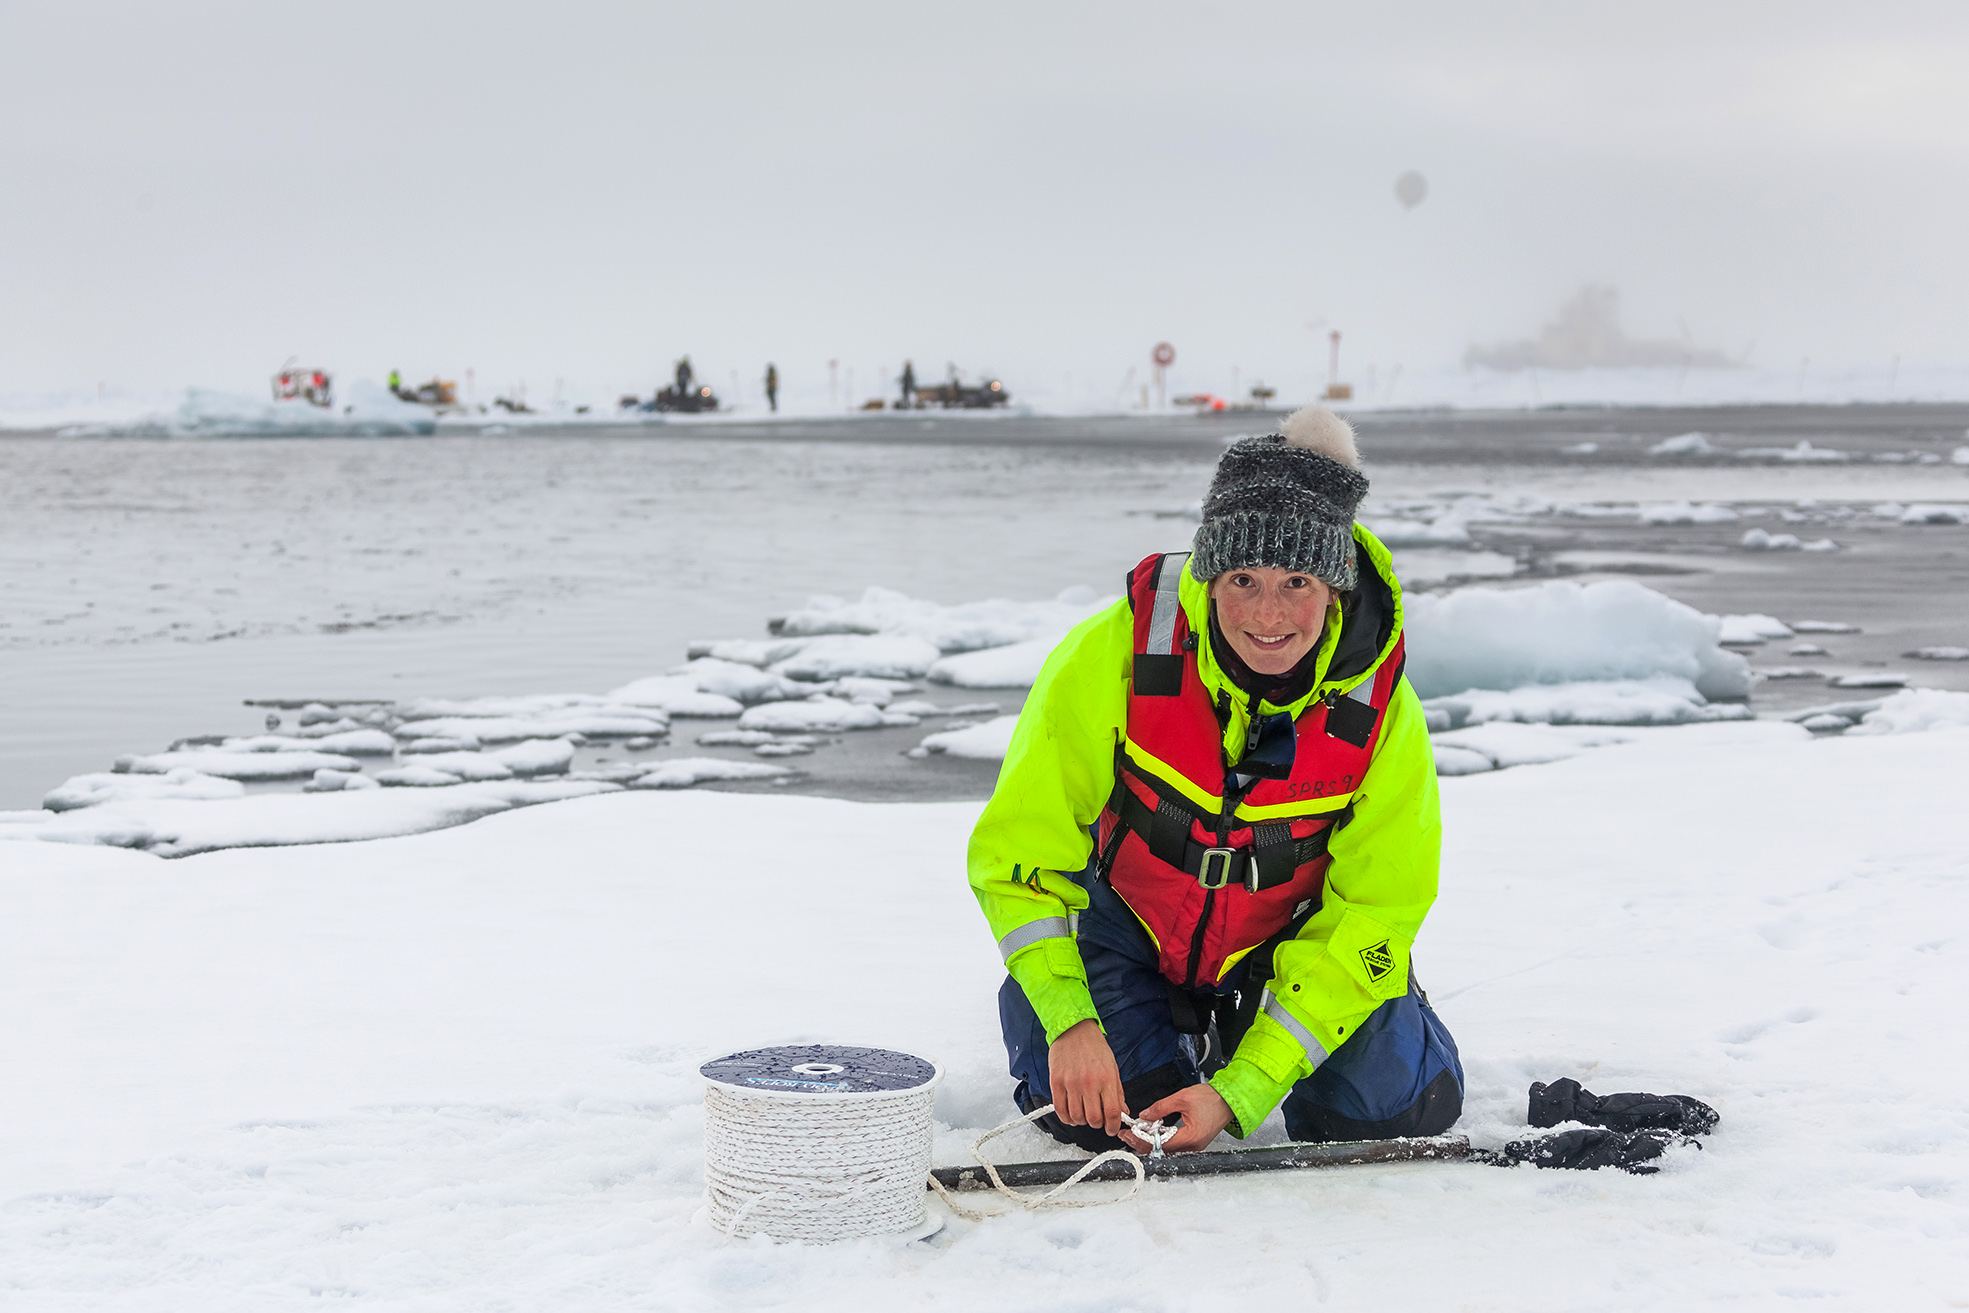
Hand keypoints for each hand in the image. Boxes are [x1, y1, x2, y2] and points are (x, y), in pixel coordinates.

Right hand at [1047, 1019, 1126, 1137]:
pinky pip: (1060, 1109)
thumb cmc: (1094, 1046)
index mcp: (1106, 1078)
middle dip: (1098, 1124)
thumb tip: (1123, 1112)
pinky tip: (1071, 1115)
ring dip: (1082, 1121)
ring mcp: (1071, 1083)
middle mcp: (1089, 1082)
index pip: (1112, 1112)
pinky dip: (1067, 1118)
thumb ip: (1118, 1092)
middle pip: (1094, 1118)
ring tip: (1084, 1115)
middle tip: (1098, 1120)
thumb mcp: (1112, 1067)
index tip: (1112, 1129)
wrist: (1073, 1029)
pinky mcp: (1056, 1082)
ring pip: (1077, 1117)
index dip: (1113, 1126)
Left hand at [1128, 1083, 1233, 1153]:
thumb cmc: (1211, 1098)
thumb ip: (1160, 1107)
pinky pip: (1174, 1145)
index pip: (1159, 1144)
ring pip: (1167, 1149)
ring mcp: (1195, 1146)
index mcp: (1190, 1137)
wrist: (1230, 1099)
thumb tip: (1145, 1115)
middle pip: (1161, 1150)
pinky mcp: (1195, 1141)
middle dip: (1142, 1142)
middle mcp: (1193, 1146)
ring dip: (1150, 1141)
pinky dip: (1161, 1139)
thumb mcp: (1182, 1098)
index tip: (1129, 1132)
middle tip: (1127, 1134)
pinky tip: (1152, 1132)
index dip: (1141, 1139)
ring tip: (1136, 1132)